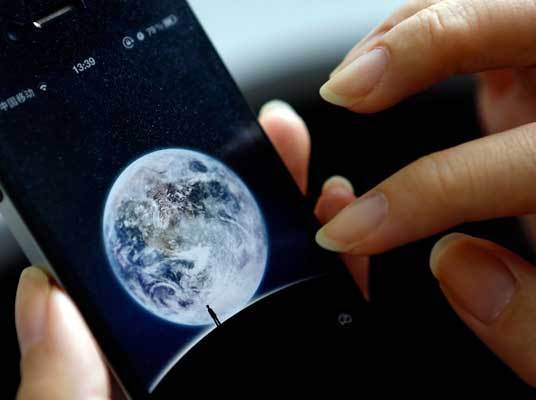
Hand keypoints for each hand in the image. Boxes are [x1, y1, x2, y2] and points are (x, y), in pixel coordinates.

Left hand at [15, 101, 362, 398]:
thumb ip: (55, 386)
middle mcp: (197, 357)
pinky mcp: (308, 378)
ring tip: (315, 178)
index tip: (188, 155)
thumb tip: (43, 296)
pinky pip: (331, 327)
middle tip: (264, 139)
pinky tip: (351, 246)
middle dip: (251, 193)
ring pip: (287, 286)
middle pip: (227, 260)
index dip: (171, 208)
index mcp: (133, 362)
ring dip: (305, 227)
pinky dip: (347, 286)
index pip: (151, 268)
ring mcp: (255, 369)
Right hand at [316, 0, 535, 385]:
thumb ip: (532, 321)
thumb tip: (453, 265)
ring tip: (349, 81)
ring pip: (484, 5)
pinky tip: (377, 62)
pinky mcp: (528, 69)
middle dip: (421, 48)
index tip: (351, 230)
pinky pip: (472, 15)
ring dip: (404, 32)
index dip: (420, 196)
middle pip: (516, 23)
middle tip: (345, 92)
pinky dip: (411, 30)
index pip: (514, 167)